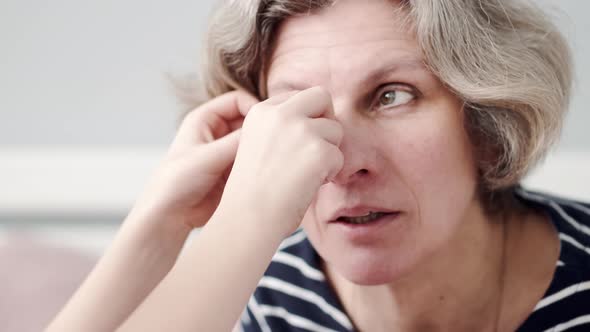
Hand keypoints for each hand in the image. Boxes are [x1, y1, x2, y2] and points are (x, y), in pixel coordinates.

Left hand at [130, 90, 258, 229]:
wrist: (171, 216)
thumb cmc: (176, 182)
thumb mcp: (207, 157)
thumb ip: (237, 142)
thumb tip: (265, 129)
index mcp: (205, 119)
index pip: (238, 100)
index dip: (254, 107)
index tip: (267, 122)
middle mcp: (217, 132)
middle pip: (249, 120)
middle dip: (261, 129)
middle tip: (274, 140)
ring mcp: (226, 152)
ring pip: (253, 142)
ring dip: (261, 148)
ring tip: (270, 158)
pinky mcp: (234, 171)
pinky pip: (254, 161)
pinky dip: (261, 164)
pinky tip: (266, 171)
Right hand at [217, 86, 343, 236]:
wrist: (248, 218)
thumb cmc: (253, 192)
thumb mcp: (258, 146)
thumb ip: (282, 129)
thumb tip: (320, 121)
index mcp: (260, 112)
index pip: (299, 97)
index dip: (306, 119)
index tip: (299, 145)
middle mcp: (280, 114)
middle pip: (321, 96)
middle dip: (326, 119)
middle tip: (318, 148)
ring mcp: (300, 130)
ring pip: (335, 128)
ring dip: (329, 152)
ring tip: (308, 174)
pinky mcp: (318, 151)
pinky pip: (340, 156)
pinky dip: (331, 173)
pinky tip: (310, 185)